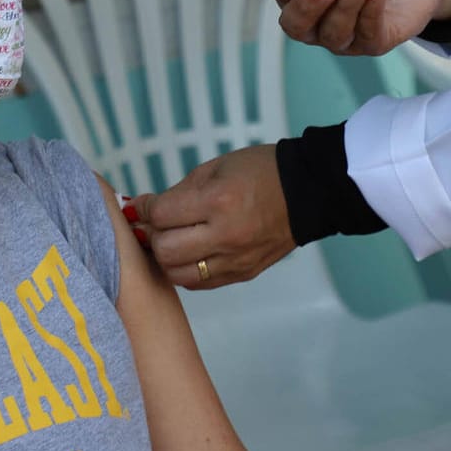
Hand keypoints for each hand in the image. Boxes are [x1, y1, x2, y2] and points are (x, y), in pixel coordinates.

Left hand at [132, 144, 293, 289]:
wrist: (308, 191)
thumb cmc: (260, 172)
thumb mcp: (215, 168)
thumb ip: (177, 191)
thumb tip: (142, 209)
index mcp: (218, 200)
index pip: (161, 215)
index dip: (145, 208)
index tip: (143, 205)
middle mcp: (225, 235)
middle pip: (164, 249)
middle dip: (151, 235)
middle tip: (156, 224)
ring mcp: (235, 259)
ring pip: (177, 273)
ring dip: (166, 257)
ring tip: (172, 239)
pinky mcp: (243, 274)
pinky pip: (199, 283)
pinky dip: (186, 270)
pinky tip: (190, 252)